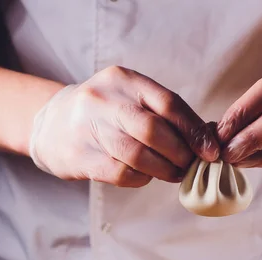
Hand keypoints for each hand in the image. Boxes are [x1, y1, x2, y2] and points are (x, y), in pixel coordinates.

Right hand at [29, 66, 219, 186]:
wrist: (50, 126)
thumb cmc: (103, 113)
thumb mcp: (128, 98)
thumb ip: (162, 112)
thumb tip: (207, 139)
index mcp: (122, 80)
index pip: (168, 103)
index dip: (194, 130)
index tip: (210, 151)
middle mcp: (102, 99)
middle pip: (154, 130)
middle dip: (180, 153)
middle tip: (191, 165)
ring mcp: (88, 128)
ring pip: (138, 155)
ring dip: (164, 169)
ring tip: (174, 174)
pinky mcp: (80, 157)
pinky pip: (121, 173)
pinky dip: (141, 178)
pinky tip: (146, 176)